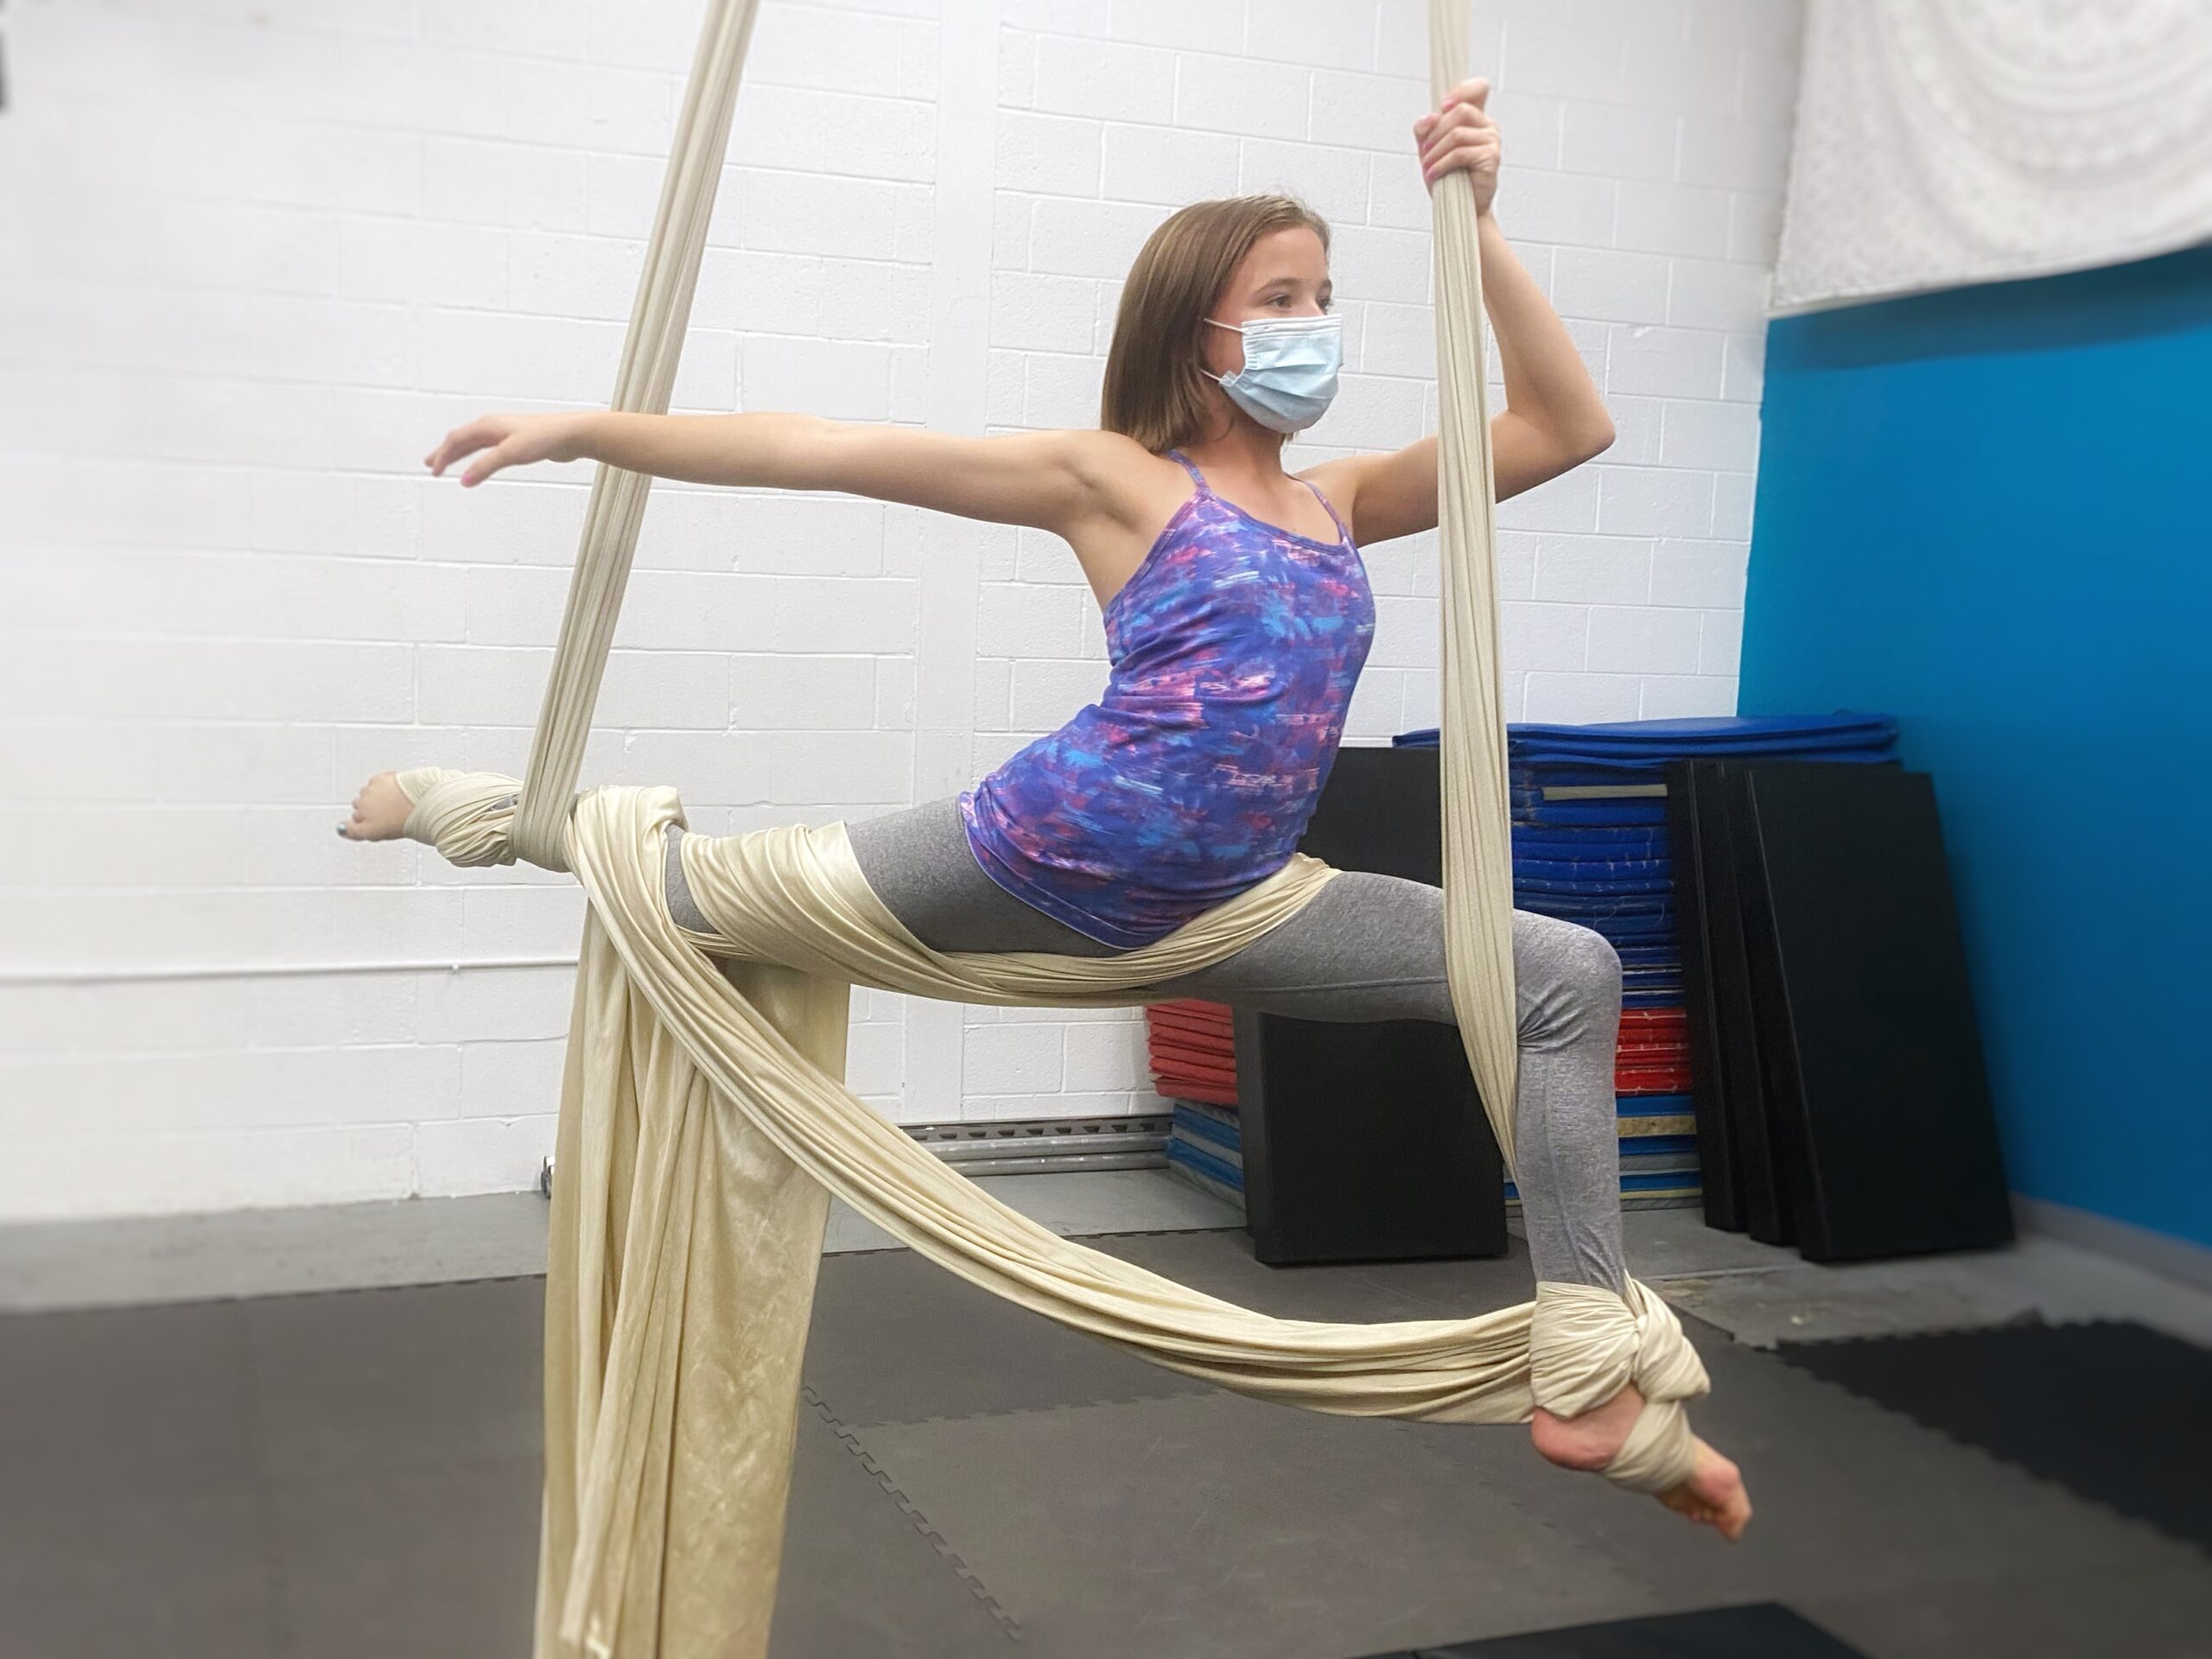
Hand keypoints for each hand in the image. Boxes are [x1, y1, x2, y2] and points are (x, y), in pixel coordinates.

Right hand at [338, 770, 412, 841]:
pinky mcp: (377, 780)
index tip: (351, 825)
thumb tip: (348, 828)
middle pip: (358, 807)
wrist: (420, 802)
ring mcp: (369, 794)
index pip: (348, 828)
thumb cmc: (409, 819)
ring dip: (374, 795)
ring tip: (392, 799)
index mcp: (365, 828)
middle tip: (384, 810)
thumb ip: (362, 831)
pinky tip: (394, 789)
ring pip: (365, 793)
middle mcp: (363, 810)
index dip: (351, 826)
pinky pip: (375, 781)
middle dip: (368, 808)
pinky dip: (382, 784)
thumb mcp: (384, 833)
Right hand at [424, 411, 592, 486]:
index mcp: (487, 426)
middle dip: (444, 452)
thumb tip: (464, 480)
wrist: (571, 435)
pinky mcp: (515, 443)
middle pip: (461, 439)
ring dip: (458, 454)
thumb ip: (486, 466)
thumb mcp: (511, 453)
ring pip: (474, 444)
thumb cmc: (544, 438)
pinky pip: (487, 449)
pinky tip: (478, 463)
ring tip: (447, 463)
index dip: (442, 455)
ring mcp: (504, 434)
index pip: (456, 440)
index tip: (433, 471)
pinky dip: (476, 457)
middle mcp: (493, 427)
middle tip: (430, 465)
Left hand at [1414, 77, 1499, 213]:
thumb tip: (1429, 117)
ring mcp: (1492, 140)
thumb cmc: (1448, 178)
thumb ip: (1424, 129)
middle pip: (1461, 111)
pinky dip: (1441, 164)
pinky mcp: (1491, 157)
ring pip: (1457, 133)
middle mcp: (1487, 126)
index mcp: (1476, 119)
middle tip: (1425, 150)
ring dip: (1436, 151)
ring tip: (1428, 166)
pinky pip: (1460, 153)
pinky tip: (1434, 174)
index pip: (1478, 88)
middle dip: (1436, 131)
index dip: (1461, 90)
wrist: (1460, 208)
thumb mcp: (1429, 149)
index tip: (1443, 106)